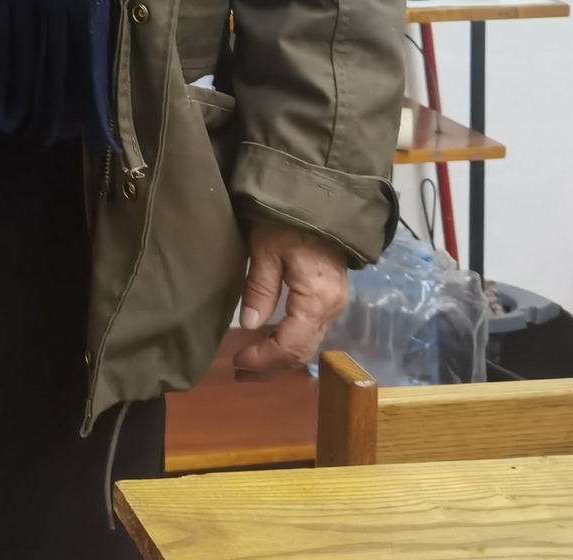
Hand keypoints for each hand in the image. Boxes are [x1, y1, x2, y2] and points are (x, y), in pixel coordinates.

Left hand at [231, 222, 348, 381]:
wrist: (324, 200)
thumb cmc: (290, 220)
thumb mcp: (266, 249)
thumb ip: (260, 288)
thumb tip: (250, 326)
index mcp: (316, 301)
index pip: (291, 346)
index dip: (263, 360)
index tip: (237, 361)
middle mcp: (332, 310)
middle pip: (301, 352)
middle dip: (270, 367)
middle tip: (239, 372)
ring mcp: (335, 305)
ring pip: (308, 345)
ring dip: (279, 358)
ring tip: (249, 363)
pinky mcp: (332, 299)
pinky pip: (311, 332)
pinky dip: (288, 342)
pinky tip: (268, 342)